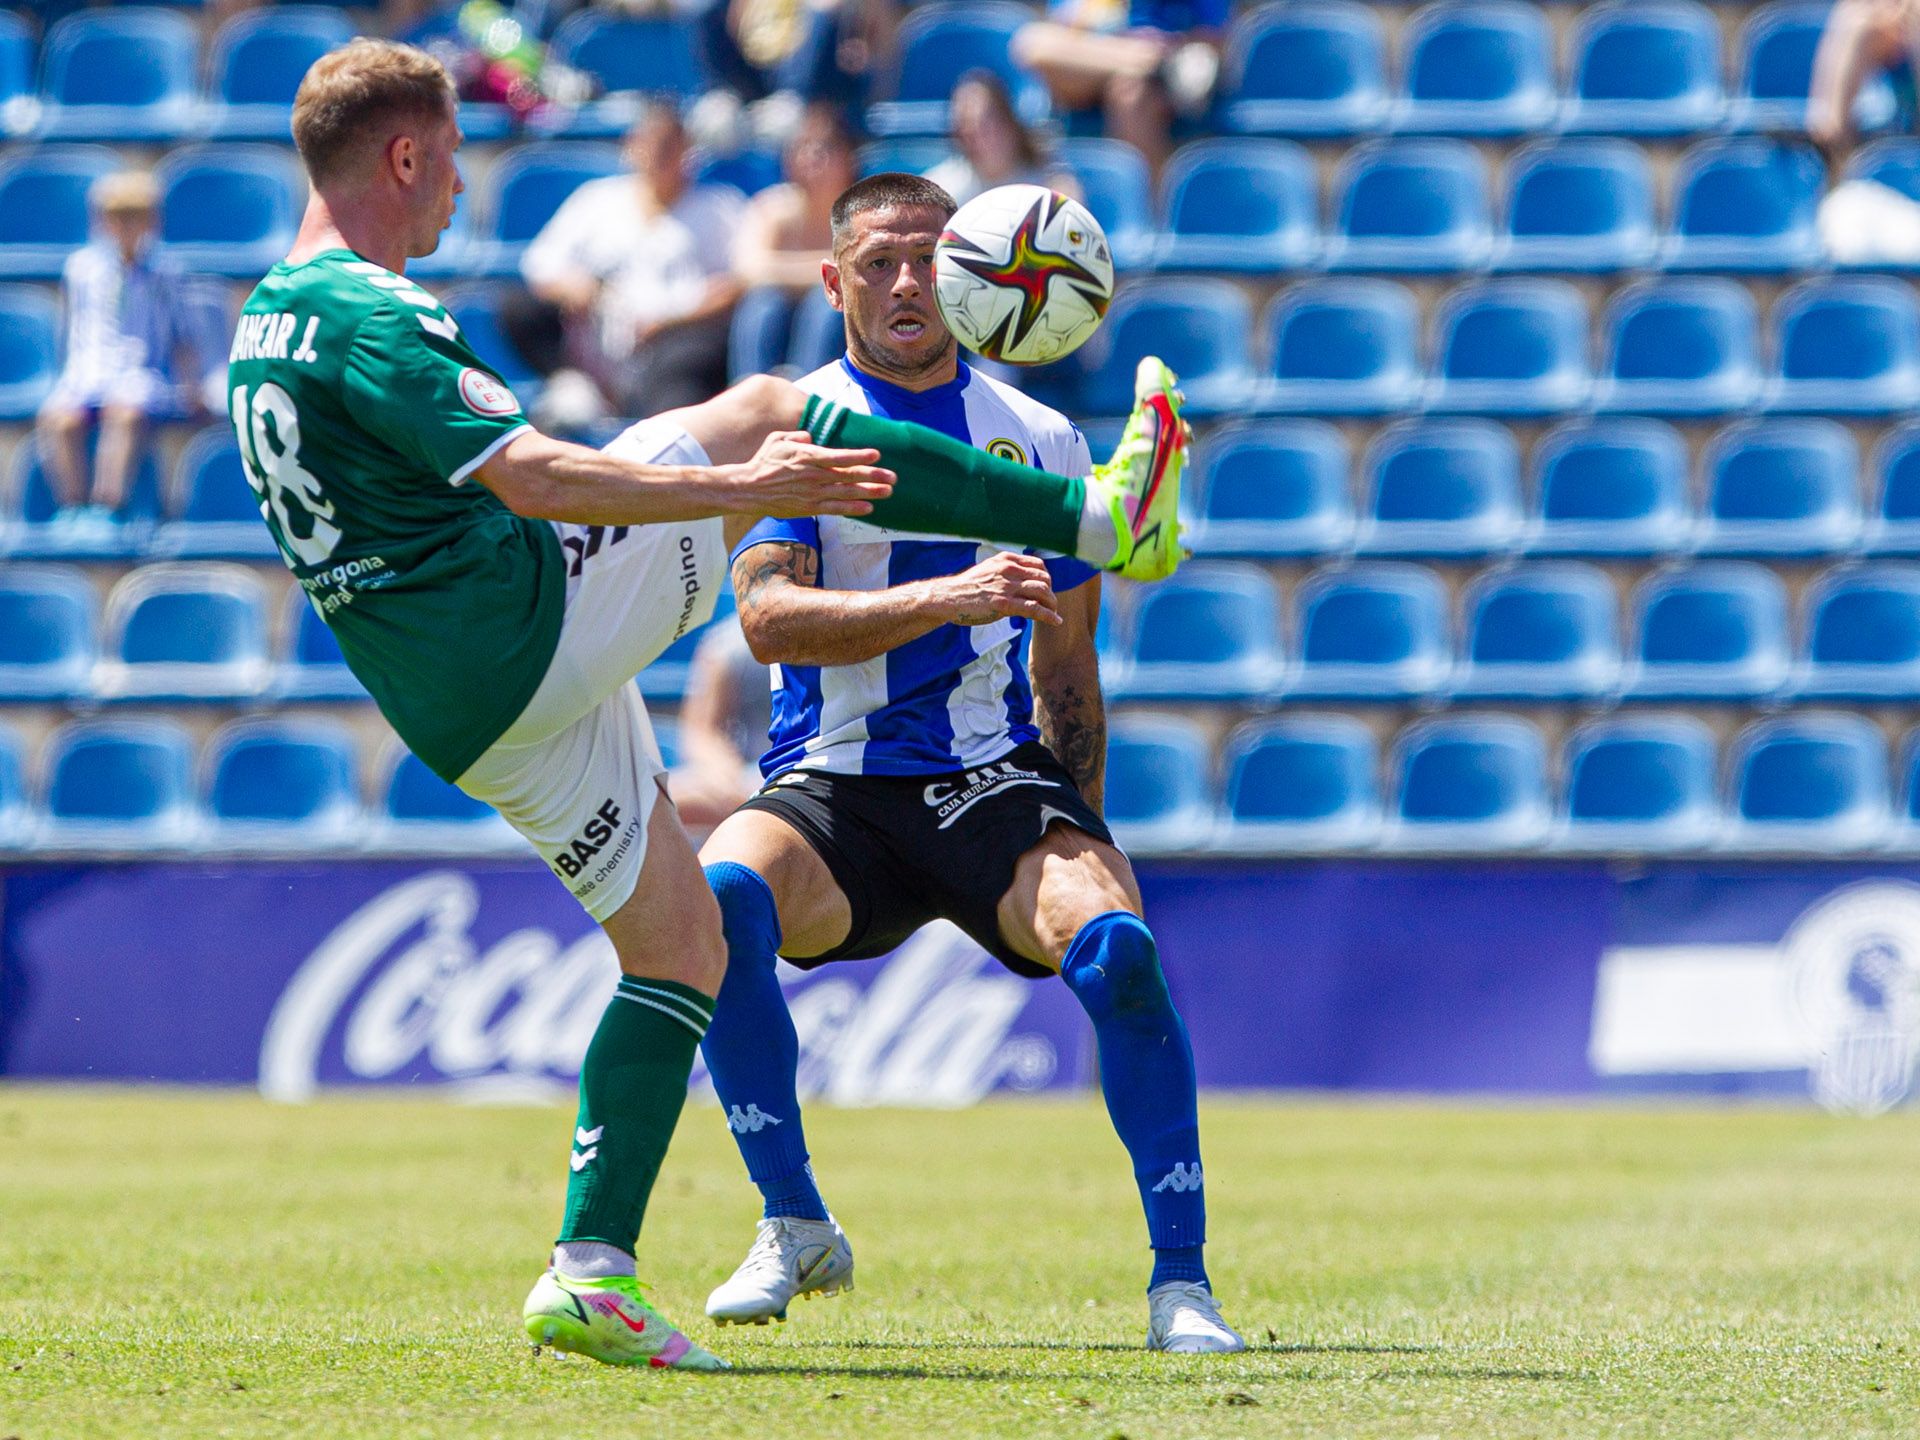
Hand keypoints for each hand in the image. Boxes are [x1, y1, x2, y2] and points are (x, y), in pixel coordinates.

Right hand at [721, 429, 895, 517]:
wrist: (748, 489)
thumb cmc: (763, 462)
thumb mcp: (777, 440)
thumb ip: (797, 436)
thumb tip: (810, 438)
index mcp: (807, 456)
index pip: (839, 456)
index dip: (859, 455)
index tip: (877, 454)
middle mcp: (813, 476)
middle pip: (849, 476)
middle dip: (873, 476)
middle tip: (893, 477)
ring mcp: (812, 494)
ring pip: (847, 493)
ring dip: (869, 493)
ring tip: (888, 492)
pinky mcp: (809, 508)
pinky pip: (835, 509)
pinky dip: (852, 509)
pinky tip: (868, 508)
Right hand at [927, 551, 1061, 626]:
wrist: (949, 597)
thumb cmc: (967, 586)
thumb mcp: (988, 569)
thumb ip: (1005, 570)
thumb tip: (1021, 577)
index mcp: (1006, 560)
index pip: (1038, 565)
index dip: (1047, 578)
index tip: (1046, 589)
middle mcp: (1009, 570)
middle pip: (1044, 578)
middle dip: (1051, 592)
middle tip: (1050, 603)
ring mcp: (1007, 587)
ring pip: (1042, 592)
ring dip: (1052, 604)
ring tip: (1053, 612)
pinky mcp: (1004, 604)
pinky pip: (1034, 609)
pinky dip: (1048, 615)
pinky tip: (1055, 621)